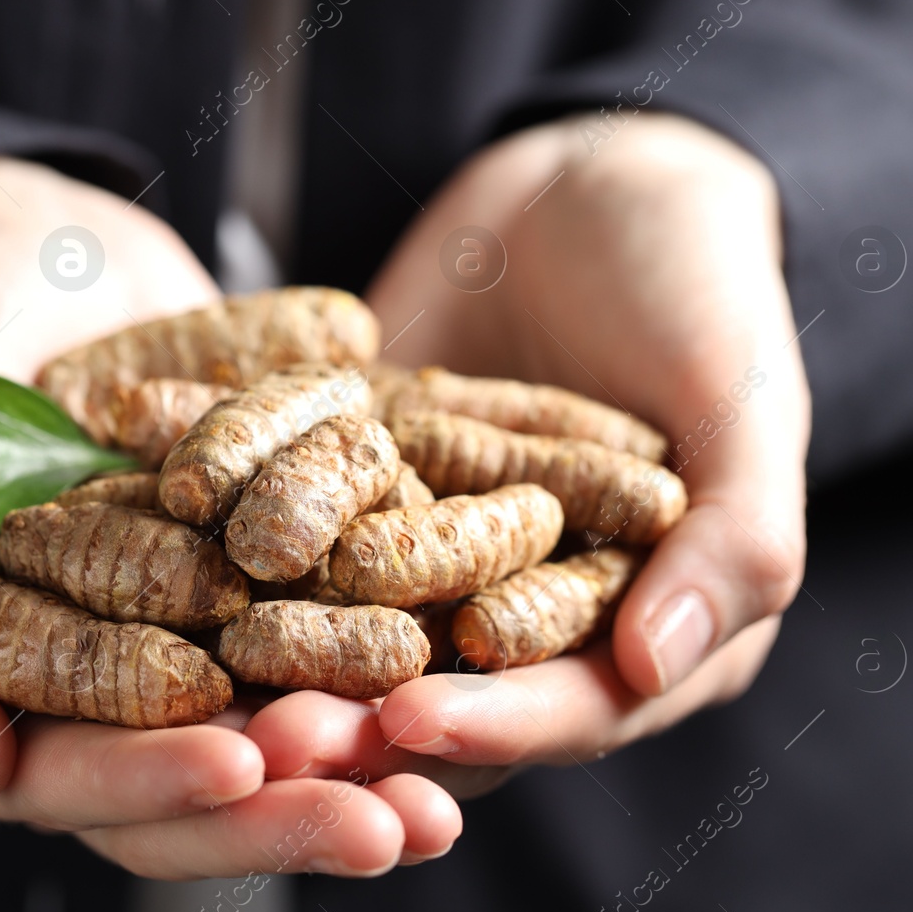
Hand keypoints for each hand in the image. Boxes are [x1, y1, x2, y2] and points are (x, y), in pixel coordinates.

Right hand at [0, 158, 460, 876]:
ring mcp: (185, 642)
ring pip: (275, 729)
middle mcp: (92, 693)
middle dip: (288, 804)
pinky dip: (397, 655)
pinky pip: (336, 636)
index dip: (152, 781)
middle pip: (192, 781)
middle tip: (394, 821)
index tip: (245, 760)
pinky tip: (473, 665)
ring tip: (448, 785)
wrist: (28, 242)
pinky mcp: (263, 585)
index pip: (70, 778)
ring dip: (361, 761)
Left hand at [248, 112, 809, 789]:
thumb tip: (654, 667)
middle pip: (449, 694)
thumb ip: (734, 540)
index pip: (571, 706)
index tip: (410, 724)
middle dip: (362, 719)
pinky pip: (303, 527)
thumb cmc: (701, 289)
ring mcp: (437, 564)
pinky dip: (246, 531)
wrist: (600, 180)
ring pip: (357, 634)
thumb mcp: (740, 402)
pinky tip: (171, 535)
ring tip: (208, 668)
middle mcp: (533, 619)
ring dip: (286, 659)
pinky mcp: (364, 501)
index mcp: (648, 630)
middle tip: (276, 731)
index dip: (496, 724)